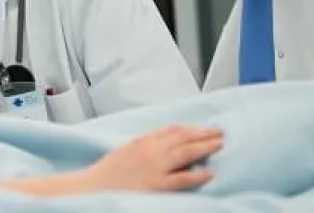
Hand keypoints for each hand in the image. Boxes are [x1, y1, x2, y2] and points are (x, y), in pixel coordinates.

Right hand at [83, 125, 222, 192]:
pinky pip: (182, 178)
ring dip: (204, 147)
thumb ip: (143, 146)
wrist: (94, 186)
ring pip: (186, 153)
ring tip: (219, 144)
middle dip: (202, 134)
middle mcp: (151, 151)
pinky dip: (197, 175)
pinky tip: (209, 173)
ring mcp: (155, 167)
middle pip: (182, 138)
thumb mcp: (125, 151)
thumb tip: (160, 144)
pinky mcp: (158, 185)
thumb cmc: (106, 173)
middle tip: (219, 131)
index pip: (171, 130)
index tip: (201, 127)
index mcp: (142, 141)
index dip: (189, 128)